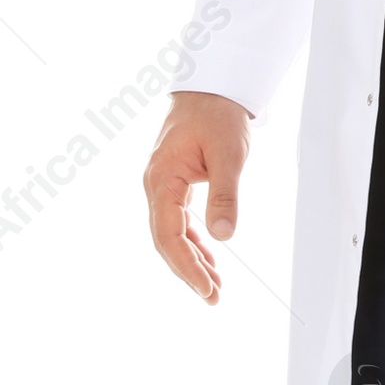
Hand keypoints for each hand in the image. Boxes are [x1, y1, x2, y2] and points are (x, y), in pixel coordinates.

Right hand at [144, 91, 250, 303]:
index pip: (169, 235)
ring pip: (172, 234)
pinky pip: (179, 221)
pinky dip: (194, 242)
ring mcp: (163, 186)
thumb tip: (224, 236)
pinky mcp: (174, 184)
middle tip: (213, 298)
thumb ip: (225, 195)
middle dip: (189, 271)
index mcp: (161, 180)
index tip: (206, 289)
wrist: (211, 87)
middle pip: (166, 241)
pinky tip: (209, 258)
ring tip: (214, 287)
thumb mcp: (228, 155)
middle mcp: (156, 186)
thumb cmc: (217, 115)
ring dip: (192, 260)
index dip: (186, 266)